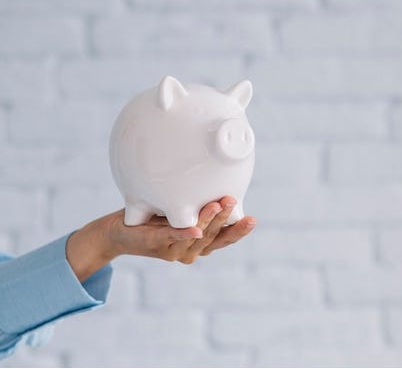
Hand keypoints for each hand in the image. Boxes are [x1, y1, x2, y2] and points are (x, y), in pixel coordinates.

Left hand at [66, 196, 255, 281]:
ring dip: (209, 221)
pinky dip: (184, 234)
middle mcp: (188, 252)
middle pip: (213, 237)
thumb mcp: (180, 209)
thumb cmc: (153, 218)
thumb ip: (198, 203)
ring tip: (220, 203)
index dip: (239, 232)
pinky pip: (170, 237)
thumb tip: (217, 180)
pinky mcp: (153, 244)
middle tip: (234, 201)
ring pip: (196, 236)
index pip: (224, 240)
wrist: (118, 231)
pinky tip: (195, 230)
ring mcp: (172, 251)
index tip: (253, 220)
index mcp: (198, 245)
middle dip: (225, 219)